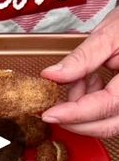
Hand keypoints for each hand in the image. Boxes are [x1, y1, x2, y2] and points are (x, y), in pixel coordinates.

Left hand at [41, 7, 118, 137]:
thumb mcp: (109, 34)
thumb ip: (81, 58)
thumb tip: (52, 76)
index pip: (105, 105)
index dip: (74, 114)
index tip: (49, 114)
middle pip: (107, 126)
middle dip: (75, 120)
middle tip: (54, 104)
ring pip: (108, 124)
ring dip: (84, 112)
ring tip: (79, 80)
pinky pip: (111, 117)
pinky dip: (93, 107)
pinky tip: (90, 84)